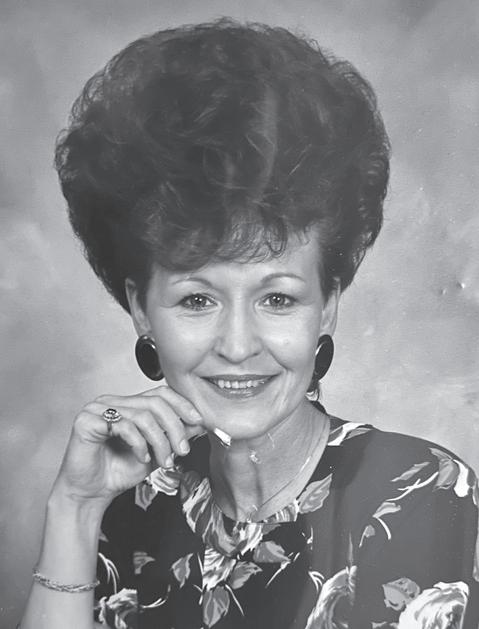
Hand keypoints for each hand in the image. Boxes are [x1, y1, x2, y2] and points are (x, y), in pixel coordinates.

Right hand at [51, 385, 203, 505]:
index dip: (182, 404)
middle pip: (154, 402)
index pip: (159, 393)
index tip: (198, 421)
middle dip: (175, 427)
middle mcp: (111, 402)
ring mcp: (97, 409)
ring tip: (164, 461)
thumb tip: (197, 424)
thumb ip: (172, 436)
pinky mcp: (87, 421)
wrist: (90, 494)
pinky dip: (139, 444)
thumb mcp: (155, 452)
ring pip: (142, 415)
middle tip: (183, 450)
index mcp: (126, 404)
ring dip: (160, 441)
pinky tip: (141, 458)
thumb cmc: (117, 472)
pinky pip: (124, 426)